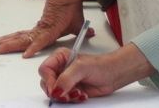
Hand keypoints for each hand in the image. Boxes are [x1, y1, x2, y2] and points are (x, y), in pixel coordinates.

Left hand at [0, 0, 88, 57]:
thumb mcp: (77, 24)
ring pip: (22, 40)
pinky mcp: (50, 28)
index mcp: (42, 28)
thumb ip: (80, 30)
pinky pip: (41, 41)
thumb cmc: (71, 3)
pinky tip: (26, 54)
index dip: (11, 41)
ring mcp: (43, 28)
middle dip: (1, 43)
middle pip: (17, 39)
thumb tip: (88, 34)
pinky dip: (34, 47)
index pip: (23, 37)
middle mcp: (39, 28)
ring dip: (7, 45)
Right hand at [38, 44, 152, 102]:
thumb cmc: (100, 65)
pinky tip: (83, 95)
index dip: (47, 81)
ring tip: (79, 93)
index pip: (45, 70)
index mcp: (59, 58)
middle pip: (47, 83)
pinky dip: (73, 100)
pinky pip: (65, 99)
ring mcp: (66, 80)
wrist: (113, 75)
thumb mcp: (81, 68)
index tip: (54, 90)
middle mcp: (60, 69)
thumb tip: (56, 90)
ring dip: (67, 97)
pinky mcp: (72, 90)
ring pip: (56, 93)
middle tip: (66, 95)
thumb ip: (66, 78)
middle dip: (57, 91)